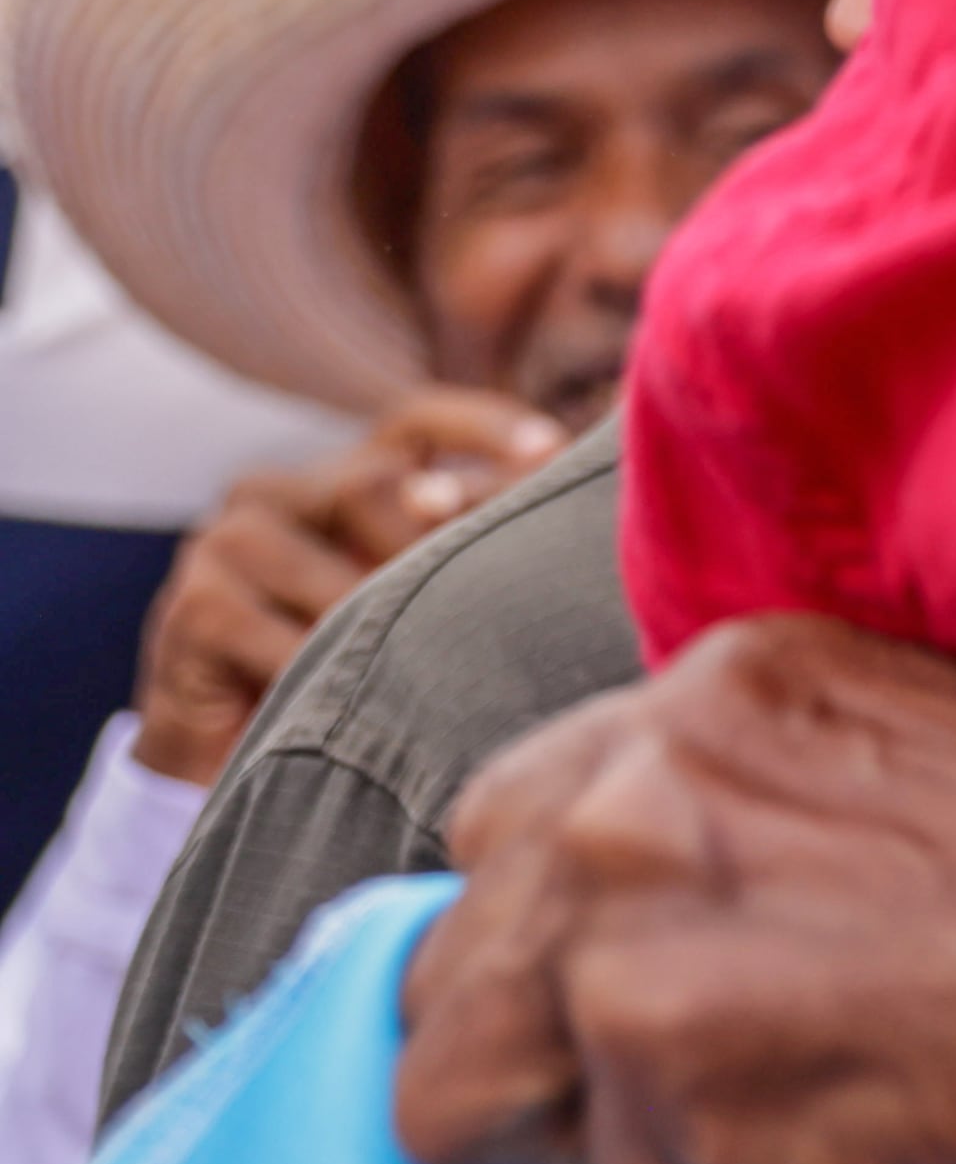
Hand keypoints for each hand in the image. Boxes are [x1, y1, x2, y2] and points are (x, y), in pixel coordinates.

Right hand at [129, 390, 559, 780]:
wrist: (227, 743)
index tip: (551, 449)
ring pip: (332, 570)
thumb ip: (462, 548)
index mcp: (338, 477)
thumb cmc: (343, 659)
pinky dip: (327, 676)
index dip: (483, 425)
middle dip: (432, 549)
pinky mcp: (194, 607)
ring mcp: (225, 542)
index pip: (414, 419)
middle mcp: (275, 490)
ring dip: (381, 627)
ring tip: (420, 672)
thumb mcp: (408, 593)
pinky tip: (348, 702)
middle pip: (373, 485)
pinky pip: (282, 639)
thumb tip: (553, 510)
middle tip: (480, 605)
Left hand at [394, 615, 955, 1163]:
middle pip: (453, 949)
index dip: (562, 924)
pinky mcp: (659, 1066)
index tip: (642, 981)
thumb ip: (773, 787)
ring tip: (744, 1134)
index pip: (513, 813)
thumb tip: (687, 897)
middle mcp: (643, 778)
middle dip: (534, 1037)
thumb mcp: (929, 748)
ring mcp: (634, 919)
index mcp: (720, 684)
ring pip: (459, 1087)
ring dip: (589, 1134)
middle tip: (675, 1086)